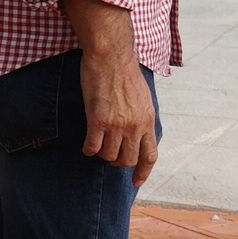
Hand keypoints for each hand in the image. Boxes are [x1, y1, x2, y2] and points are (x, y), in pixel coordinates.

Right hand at [79, 37, 159, 184]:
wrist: (111, 56)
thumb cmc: (124, 72)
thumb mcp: (143, 97)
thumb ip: (141, 117)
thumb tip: (139, 132)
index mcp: (147, 120)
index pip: (149, 155)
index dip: (143, 172)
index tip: (136, 182)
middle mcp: (134, 126)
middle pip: (127, 160)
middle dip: (118, 161)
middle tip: (109, 153)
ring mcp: (116, 125)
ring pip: (108, 156)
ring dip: (102, 154)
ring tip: (98, 143)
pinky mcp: (98, 120)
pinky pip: (92, 147)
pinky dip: (88, 148)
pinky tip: (87, 142)